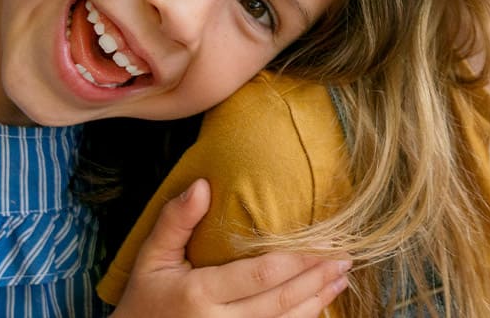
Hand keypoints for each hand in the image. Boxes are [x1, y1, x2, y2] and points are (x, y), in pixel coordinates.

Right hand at [110, 178, 350, 316]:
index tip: (326, 246)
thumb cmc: (143, 301)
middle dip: (317, 279)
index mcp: (199, 295)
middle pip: (281, 301)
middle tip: (346, 259)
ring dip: (318, 301)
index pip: (261, 275)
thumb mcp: (150, 259)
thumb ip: (175, 221)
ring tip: (341, 279)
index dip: (298, 262)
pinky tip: (319, 304)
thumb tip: (201, 184)